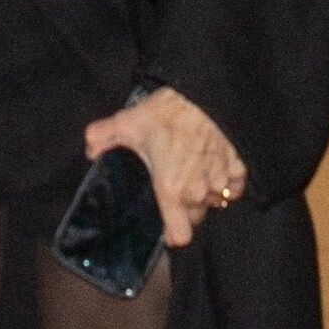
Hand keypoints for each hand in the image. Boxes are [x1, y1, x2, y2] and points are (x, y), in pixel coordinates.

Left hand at [84, 87, 246, 248]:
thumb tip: (89, 150)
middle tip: (177, 187)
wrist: (204, 92)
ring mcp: (221, 180)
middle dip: (187, 209)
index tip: (167, 223)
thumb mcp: (128, 122)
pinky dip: (228, 181)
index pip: (180, 236)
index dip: (173, 233)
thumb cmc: (167, 112)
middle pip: (196, 218)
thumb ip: (101, 138)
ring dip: (206, 193)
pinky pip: (235, 186)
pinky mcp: (239, 166)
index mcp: (171, 190)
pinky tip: (216, 165)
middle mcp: (198, 192)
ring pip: (215, 200)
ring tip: (195, 172)